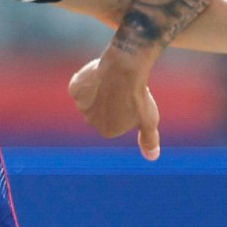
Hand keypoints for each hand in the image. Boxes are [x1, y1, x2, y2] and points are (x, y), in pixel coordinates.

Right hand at [76, 45, 160, 159]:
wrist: (124, 69)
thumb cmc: (138, 95)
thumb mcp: (149, 120)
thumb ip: (149, 140)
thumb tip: (152, 157)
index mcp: (107, 131)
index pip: (116, 118)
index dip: (125, 106)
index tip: (131, 98)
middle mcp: (90, 122)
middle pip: (101, 109)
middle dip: (110, 100)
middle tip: (123, 88)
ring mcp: (81, 105)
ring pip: (90, 96)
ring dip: (99, 90)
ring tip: (112, 80)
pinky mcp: (74, 89)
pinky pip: (81, 84)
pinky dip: (88, 79)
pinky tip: (100, 75)